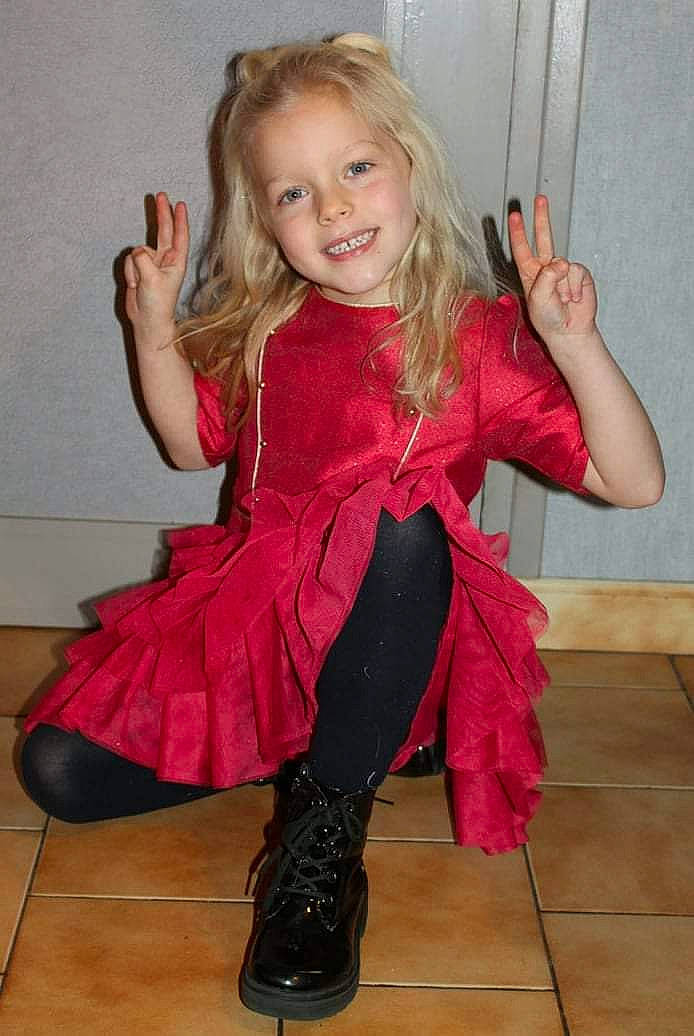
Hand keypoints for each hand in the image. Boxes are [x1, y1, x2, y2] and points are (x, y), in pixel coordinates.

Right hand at [124, 192, 188, 339]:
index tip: (179, 203)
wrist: (147, 321)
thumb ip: (143, 259)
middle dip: (161, 214)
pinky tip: (135, 286)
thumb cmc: (157, 303)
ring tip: (140, 285)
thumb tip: (137, 250)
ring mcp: (152, 264)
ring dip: (135, 267)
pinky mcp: (139, 270)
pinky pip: (129, 261)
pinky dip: (129, 273)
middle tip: (160, 195)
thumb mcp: (152, 279)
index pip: (179, 236)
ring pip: (138, 251)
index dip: (179, 219)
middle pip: (163, 231)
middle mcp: (165, 260)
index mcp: (176, 262)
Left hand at [508, 195, 596, 343]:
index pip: (522, 249)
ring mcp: (563, 270)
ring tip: (563, 301)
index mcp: (530, 273)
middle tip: (540, 198)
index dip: (518, 232)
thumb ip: (547, 278)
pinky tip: (574, 298)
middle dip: (542, 218)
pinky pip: (576, 272)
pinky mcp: (579, 274)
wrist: (569, 331)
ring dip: (563, 285)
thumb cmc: (548, 318)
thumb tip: (562, 262)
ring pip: (562, 263)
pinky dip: (574, 287)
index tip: (515, 214)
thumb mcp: (538, 299)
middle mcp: (546, 268)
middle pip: (543, 237)